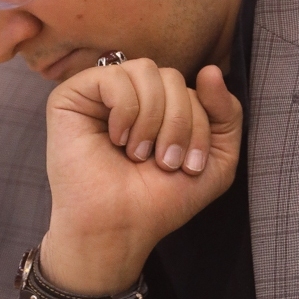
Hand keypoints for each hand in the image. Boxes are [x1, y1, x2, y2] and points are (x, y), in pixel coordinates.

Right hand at [39, 60, 242, 293]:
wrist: (119, 228)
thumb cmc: (161, 200)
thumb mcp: (216, 161)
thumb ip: (226, 114)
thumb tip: (211, 70)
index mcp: (161, 105)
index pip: (193, 87)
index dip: (200, 125)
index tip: (189, 167)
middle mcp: (132, 94)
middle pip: (172, 76)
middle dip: (179, 123)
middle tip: (164, 163)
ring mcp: (100, 93)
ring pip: (145, 70)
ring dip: (152, 119)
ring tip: (138, 154)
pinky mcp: (71, 96)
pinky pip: (113, 76)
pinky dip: (125, 111)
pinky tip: (116, 140)